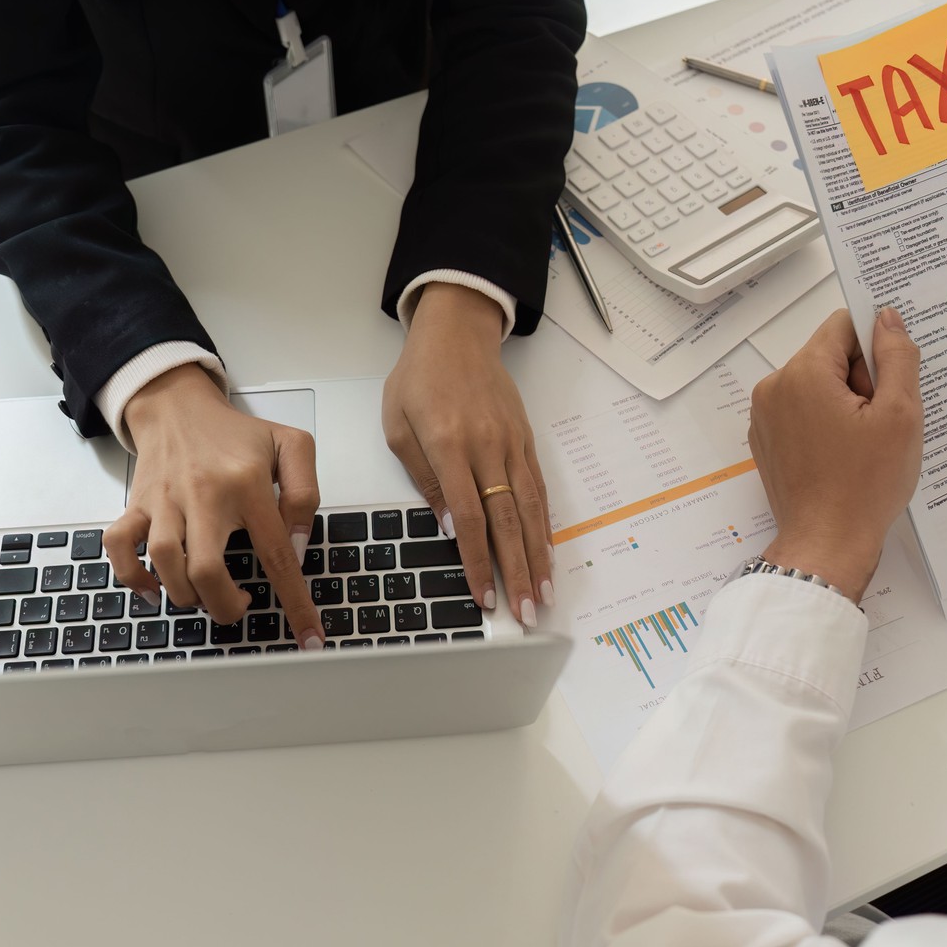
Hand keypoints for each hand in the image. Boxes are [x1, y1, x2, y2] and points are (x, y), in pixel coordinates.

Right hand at [103, 364, 323, 647]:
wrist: (177, 405)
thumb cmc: (236, 434)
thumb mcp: (291, 445)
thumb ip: (305, 493)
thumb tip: (297, 545)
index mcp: (247, 484)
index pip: (276, 555)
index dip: (294, 602)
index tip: (309, 637)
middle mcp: (203, 496)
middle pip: (207, 570)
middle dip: (225, 606)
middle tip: (239, 606)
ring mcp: (165, 502)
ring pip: (165, 564)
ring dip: (186, 596)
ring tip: (205, 596)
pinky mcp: (137, 505)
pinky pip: (120, 547)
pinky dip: (133, 577)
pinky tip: (155, 590)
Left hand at [383, 283, 551, 626]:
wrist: (457, 333)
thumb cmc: (419, 378)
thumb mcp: (399, 426)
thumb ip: (425, 479)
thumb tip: (449, 527)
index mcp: (449, 446)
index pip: (468, 517)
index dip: (476, 561)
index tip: (483, 596)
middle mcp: (487, 447)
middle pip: (507, 521)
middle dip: (516, 572)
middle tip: (524, 613)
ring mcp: (512, 444)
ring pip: (530, 509)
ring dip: (538, 556)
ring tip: (544, 594)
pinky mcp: (526, 440)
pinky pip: (539, 489)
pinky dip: (545, 524)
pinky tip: (547, 551)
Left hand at [747, 308, 921, 601]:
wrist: (827, 544)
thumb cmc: (865, 485)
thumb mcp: (900, 414)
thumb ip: (897, 357)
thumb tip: (887, 317)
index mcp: (802, 373)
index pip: (844, 325)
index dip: (874, 348)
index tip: (891, 381)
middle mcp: (774, 387)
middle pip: (829, 355)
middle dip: (861, 380)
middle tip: (879, 422)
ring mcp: (765, 416)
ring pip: (817, 385)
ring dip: (846, 403)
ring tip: (863, 443)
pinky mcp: (766, 441)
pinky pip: (802, 412)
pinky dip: (826, 424)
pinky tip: (845, 455)